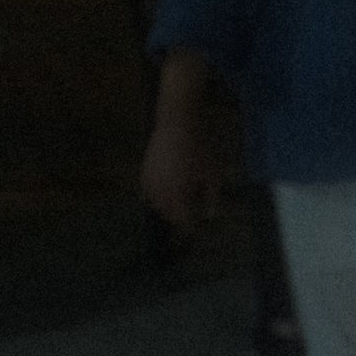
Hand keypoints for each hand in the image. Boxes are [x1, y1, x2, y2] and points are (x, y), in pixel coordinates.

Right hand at [140, 115, 218, 230]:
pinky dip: (157, 198)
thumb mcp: (213, 174)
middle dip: (179, 218)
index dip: (191, 228)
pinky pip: (148, 194)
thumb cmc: (199, 149)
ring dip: (168, 209)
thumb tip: (209, 215)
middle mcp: (160, 191)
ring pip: (156, 205)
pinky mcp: (143, 174)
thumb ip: (211, 198)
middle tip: (191, 218)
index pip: (183, 220)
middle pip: (168, 215)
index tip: (198, 230)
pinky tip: (166, 195)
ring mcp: (149, 183)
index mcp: (178, 193)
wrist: (177, 125)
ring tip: (180, 206)